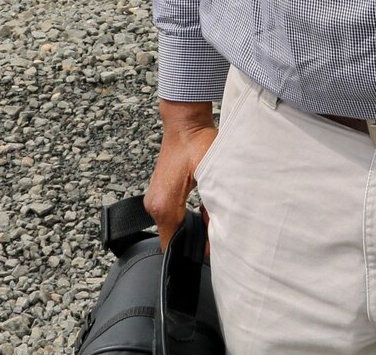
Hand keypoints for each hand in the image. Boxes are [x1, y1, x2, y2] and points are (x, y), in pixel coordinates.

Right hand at [143, 98, 216, 246]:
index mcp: (164, 205)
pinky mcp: (161, 193)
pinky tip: (207, 208)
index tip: (211, 253)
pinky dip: (191, 216)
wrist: (185, 122)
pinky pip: (175, 215)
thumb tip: (221, 229)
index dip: (191, 252)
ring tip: (214, 219)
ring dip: (195, 227)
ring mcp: (156, 199)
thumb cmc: (198, 142)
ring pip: (176, 227)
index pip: (172, 245)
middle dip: (196, 240)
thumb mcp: (212, 174)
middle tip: (218, 236)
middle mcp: (155, 205)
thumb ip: (214, 204)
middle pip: (174, 238)